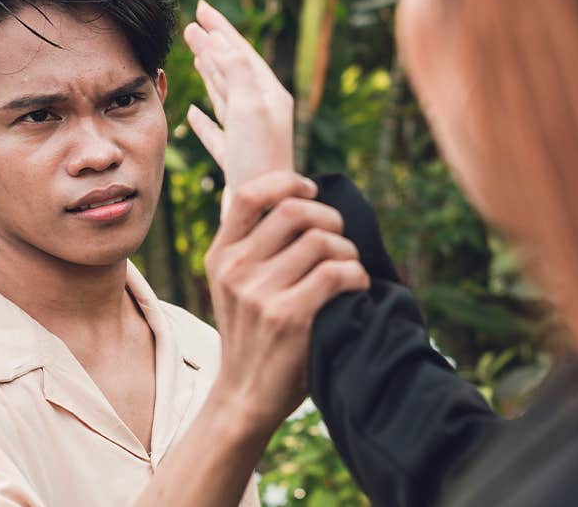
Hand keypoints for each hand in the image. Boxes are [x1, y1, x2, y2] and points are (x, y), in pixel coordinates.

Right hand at [183, 0, 294, 187]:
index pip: (242, 52)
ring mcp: (250, 139)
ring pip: (227, 97)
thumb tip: (220, 39)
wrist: (265, 215)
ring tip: (195, 57)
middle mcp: (263, 114)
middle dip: (213, 47)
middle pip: (234, 71)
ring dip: (210, 75)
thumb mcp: (250, 108)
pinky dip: (205, 120)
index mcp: (269, 97)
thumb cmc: (260, 162)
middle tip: (190, 26)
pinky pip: (219, 133)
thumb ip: (237, 71)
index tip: (200, 8)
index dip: (221, 29)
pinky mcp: (238, 162)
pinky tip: (194, 113)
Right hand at [205, 170, 369, 428]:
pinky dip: (357, 276)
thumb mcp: (235, 287)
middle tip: (339, 239)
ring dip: (348, 252)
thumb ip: (255, 248)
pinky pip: (336, 272)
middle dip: (329, 218)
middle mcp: (235, 270)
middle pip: (295, 212)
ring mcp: (259, 294)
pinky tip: (356, 288)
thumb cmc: (254, 335)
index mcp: (221, 256)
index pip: (248, 195)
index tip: (311, 189)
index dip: (286, 183)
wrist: (246, 395)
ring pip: (322, 241)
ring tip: (349, 270)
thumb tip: (302, 200)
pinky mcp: (289, 316)